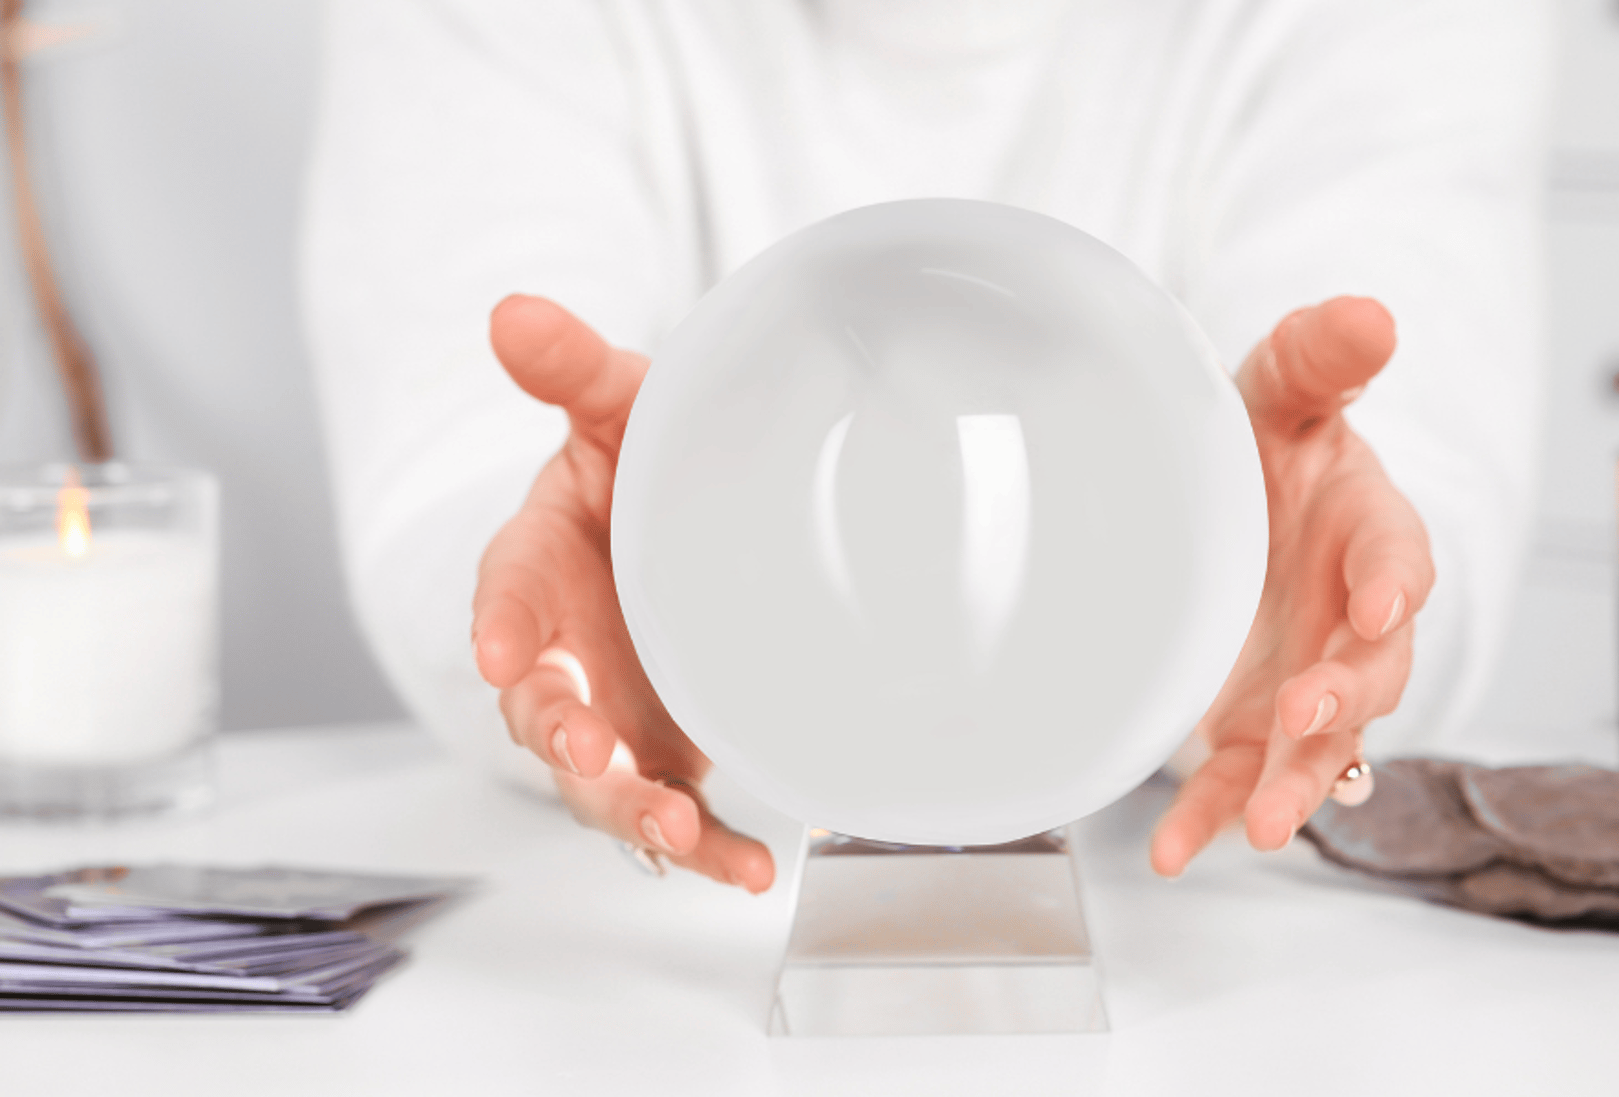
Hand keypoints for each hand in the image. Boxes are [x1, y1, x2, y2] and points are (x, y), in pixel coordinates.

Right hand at [471, 295, 774, 892]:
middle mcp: (560, 655)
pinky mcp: (660, 757)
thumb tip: (512, 310)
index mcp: (535, 566)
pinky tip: (751, 871)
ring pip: (599, 784)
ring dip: (630, 812)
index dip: (499, 623)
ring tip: (673, 831)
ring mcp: (608, 716)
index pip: (504, 593)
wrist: (680, 528)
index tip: (503, 651)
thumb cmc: (634, 467)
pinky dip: (704, 851)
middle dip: (561, 736)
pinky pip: (672, 816)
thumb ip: (573, 370)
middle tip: (590, 753)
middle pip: (540, 710)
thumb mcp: (615, 409)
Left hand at [1149, 297, 1433, 876]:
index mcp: (1370, 532)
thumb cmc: (1272, 441)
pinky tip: (1172, 855)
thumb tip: (1369, 311)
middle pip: (1372, 672)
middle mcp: (1354, 621)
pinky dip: (1210, 816)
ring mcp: (1311, 681)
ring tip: (1259, 826)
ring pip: (1322, 748)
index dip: (1393, 584)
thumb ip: (1319, 356)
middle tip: (1308, 719)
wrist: (1237, 502)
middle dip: (1345, 699)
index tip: (1382, 606)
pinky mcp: (1258, 724)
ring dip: (1294, 786)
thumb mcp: (1282, 387)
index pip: (1397, 557)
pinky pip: (1242, 778)